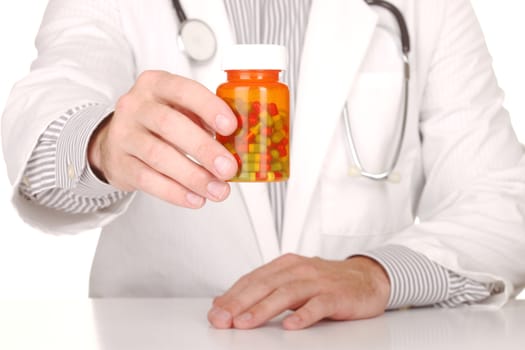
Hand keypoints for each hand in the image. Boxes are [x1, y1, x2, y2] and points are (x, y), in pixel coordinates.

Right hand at [88, 70, 238, 207]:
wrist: (116, 142)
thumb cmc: (158, 124)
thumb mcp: (180, 110)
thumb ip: (205, 120)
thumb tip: (238, 143)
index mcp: (156, 84)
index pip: (183, 90)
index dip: (208, 107)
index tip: (231, 126)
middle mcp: (136, 106)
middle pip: (170, 125)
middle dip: (204, 149)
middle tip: (228, 168)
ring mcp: (124, 134)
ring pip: (159, 156)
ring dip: (193, 176)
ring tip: (218, 190)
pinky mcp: (119, 163)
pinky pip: (148, 180)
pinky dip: (175, 192)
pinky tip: (195, 198)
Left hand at [208, 254, 390, 329]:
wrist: (367, 277)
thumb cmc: (326, 282)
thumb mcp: (291, 280)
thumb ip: (261, 289)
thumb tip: (224, 301)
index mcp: (286, 265)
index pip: (253, 279)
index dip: (232, 296)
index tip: (215, 312)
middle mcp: (300, 270)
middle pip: (265, 285)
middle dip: (240, 302)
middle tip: (222, 319)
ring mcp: (319, 282)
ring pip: (287, 294)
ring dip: (264, 309)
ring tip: (245, 323)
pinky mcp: (337, 296)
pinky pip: (318, 305)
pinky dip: (303, 315)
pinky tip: (290, 326)